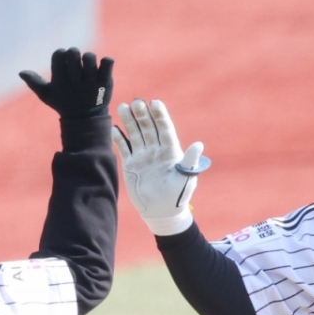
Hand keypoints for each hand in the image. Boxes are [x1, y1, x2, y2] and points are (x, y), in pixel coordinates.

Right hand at [19, 49, 113, 118]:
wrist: (86, 120)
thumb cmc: (64, 104)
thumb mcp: (47, 95)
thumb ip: (34, 83)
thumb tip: (21, 72)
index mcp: (60, 81)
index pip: (59, 54)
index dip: (61, 54)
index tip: (64, 64)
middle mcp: (75, 81)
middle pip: (73, 52)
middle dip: (74, 54)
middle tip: (77, 64)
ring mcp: (91, 82)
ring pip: (90, 56)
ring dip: (89, 58)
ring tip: (88, 67)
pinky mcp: (106, 82)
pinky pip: (108, 61)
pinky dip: (107, 62)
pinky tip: (102, 68)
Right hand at [111, 99, 210, 235]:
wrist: (162, 212)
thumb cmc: (178, 196)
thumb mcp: (186, 179)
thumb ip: (190, 162)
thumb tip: (199, 145)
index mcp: (171, 150)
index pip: (165, 128)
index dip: (160, 115)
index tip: (155, 102)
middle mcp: (156, 150)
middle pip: (148, 128)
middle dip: (142, 115)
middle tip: (137, 102)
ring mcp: (142, 156)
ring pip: (135, 134)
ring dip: (129, 121)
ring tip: (123, 107)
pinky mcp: (131, 165)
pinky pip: (124, 148)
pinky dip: (119, 139)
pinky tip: (114, 129)